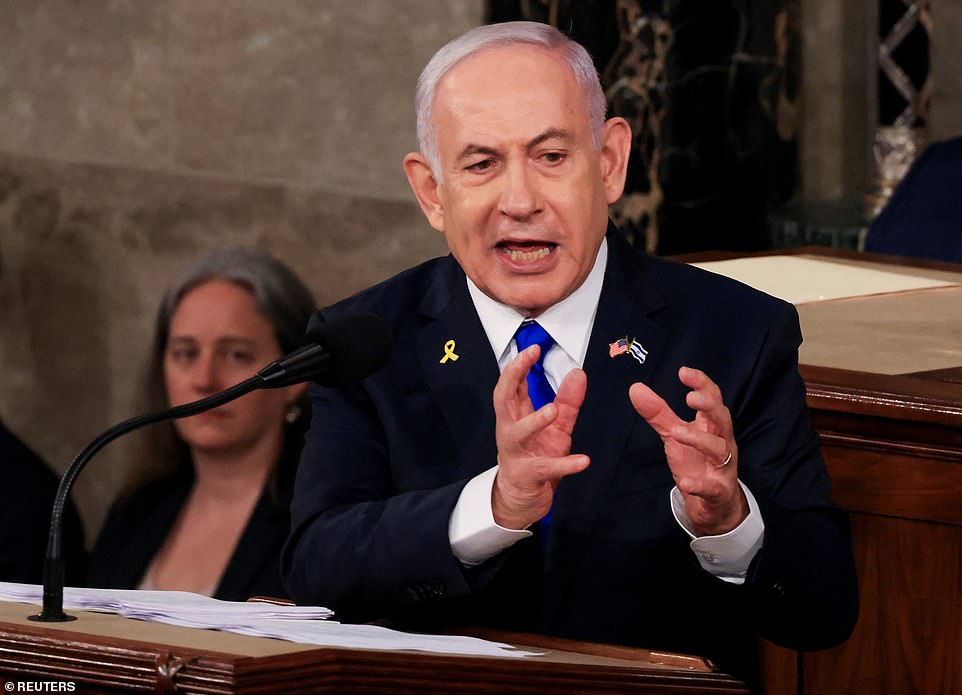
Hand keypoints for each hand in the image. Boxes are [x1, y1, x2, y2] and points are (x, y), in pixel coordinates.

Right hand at [491, 345, 589, 528]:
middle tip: (528, 359)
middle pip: (503, 399)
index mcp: (515, 415)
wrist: (520, 497)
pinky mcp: (528, 475)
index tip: (532, 348)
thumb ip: (567, 400)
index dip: (519, 365)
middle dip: (513, 376)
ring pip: (518, 433)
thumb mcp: (556, 426)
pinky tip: (583, 461)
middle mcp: (510, 430)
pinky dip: (565, 464)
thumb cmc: (535, 455)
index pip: (512, 384)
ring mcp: (516, 452)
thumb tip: (579, 372)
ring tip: (552, 411)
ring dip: (534, 421)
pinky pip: (545, 469)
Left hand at [629, 367, 746, 535]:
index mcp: (711, 425)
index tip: (683, 372)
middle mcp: (721, 441)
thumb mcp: (675, 434)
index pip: (712, 398)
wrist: (713, 502)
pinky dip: (699, 485)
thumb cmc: (697, 461)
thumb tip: (635, 388)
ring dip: (699, 440)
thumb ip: (658, 413)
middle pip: (722, 418)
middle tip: (690, 398)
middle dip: (709, 406)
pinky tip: (685, 482)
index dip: (701, 383)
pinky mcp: (718, 491)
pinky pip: (711, 487)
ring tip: (676, 433)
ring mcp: (722, 467)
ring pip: (719, 449)